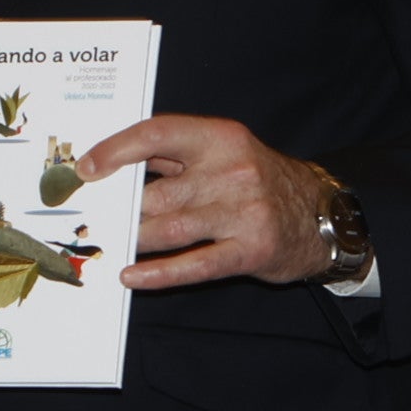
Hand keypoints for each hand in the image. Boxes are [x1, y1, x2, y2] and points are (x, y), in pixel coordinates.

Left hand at [83, 115, 331, 290]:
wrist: (323, 215)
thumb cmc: (260, 182)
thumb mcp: (225, 152)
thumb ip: (174, 155)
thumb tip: (112, 164)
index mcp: (220, 137)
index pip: (158, 133)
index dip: (116, 149)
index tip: (86, 168)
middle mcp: (232, 171)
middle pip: (156, 192)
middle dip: (118, 209)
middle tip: (89, 220)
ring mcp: (242, 213)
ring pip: (167, 230)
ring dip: (132, 239)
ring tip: (106, 245)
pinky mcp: (249, 250)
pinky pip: (194, 265)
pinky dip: (158, 273)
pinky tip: (131, 276)